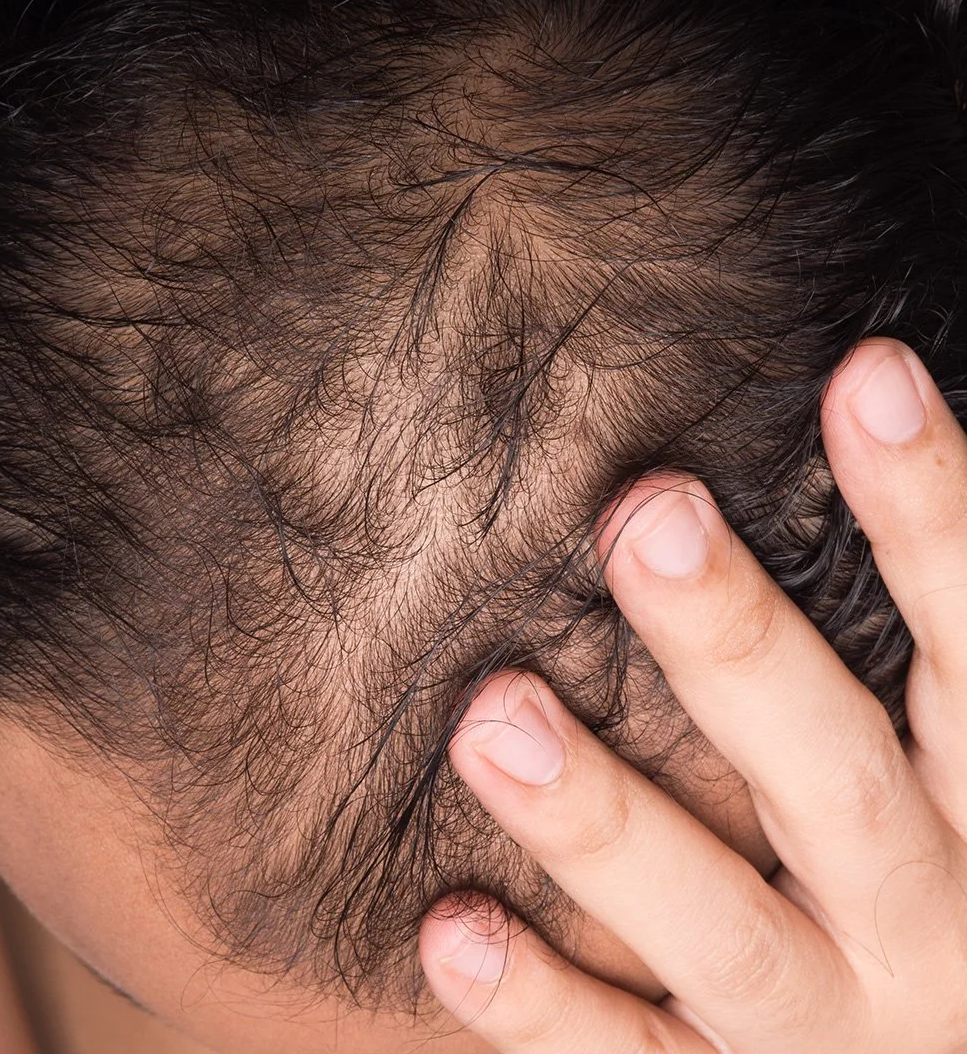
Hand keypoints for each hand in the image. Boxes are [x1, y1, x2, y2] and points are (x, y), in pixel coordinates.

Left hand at [418, 337, 966, 1051]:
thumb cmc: (934, 882)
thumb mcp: (954, 774)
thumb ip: (908, 664)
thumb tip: (867, 422)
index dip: (933, 511)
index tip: (864, 375)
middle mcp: (930, 926)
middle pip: (833, 777)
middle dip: (738, 647)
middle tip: (641, 517)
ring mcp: (828, 1029)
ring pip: (720, 929)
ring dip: (603, 822)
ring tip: (493, 717)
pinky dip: (539, 1004)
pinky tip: (447, 927)